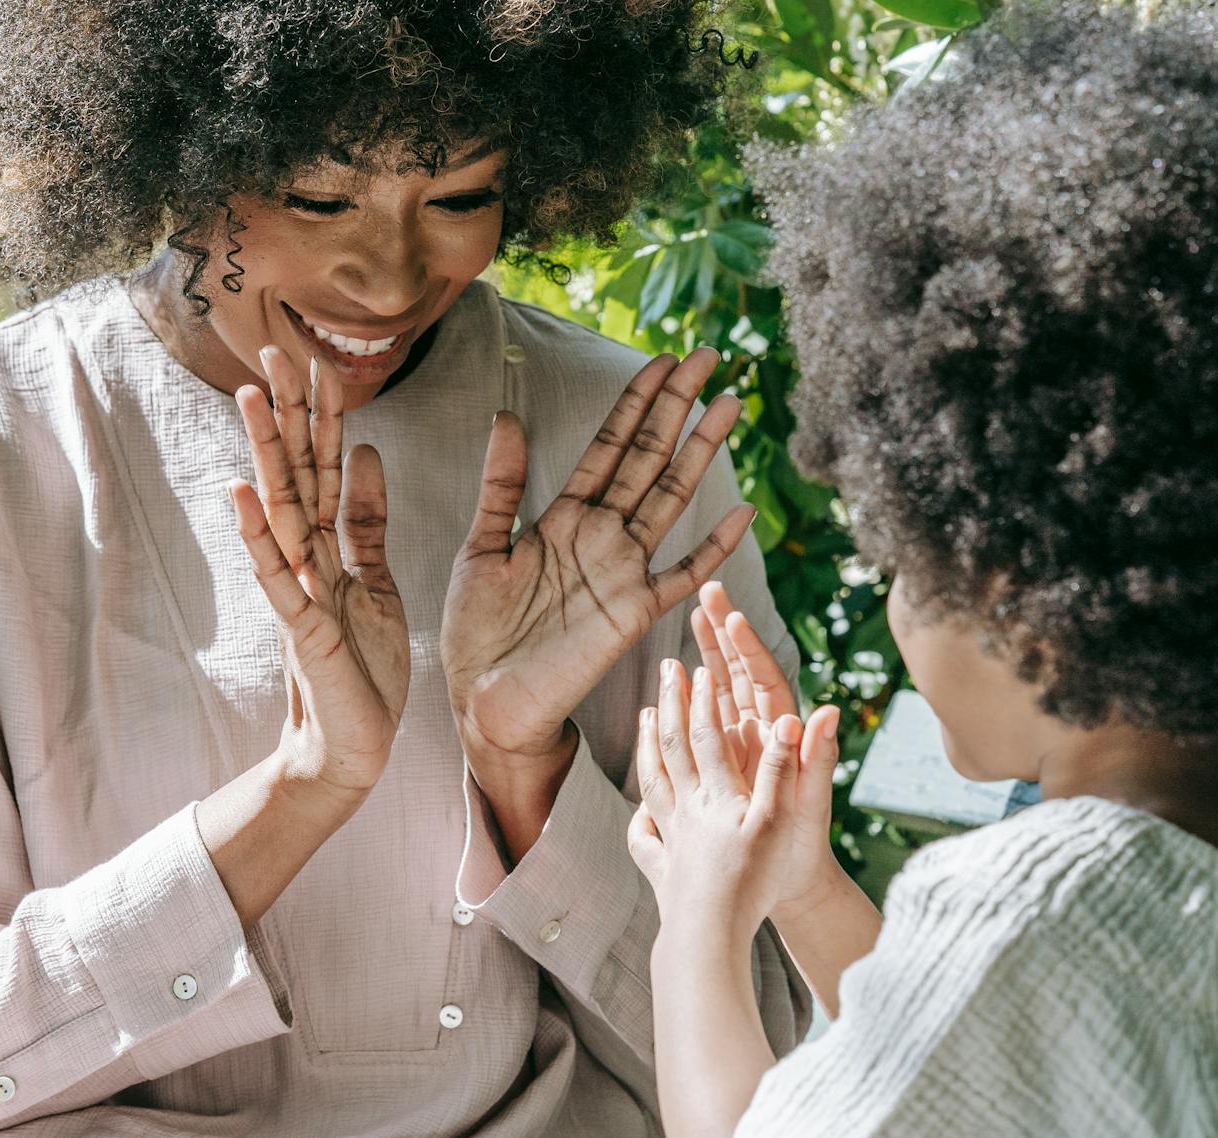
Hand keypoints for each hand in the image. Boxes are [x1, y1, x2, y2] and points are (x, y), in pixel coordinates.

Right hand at [229, 343, 408, 810]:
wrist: (352, 744)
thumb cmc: (362, 668)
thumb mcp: (376, 581)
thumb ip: (367, 522)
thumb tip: (365, 452)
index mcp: (330, 547)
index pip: (325, 466)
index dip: (322, 415)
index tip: (317, 359)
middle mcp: (306, 559)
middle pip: (295, 472)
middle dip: (286, 414)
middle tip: (272, 349)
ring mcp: (300, 590)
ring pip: (279, 510)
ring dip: (263, 454)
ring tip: (249, 398)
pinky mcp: (302, 628)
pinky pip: (278, 576)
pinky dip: (258, 536)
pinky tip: (242, 495)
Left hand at [441, 350, 753, 766]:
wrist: (484, 702)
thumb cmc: (476, 633)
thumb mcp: (478, 548)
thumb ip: (501, 485)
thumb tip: (506, 413)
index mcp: (563, 517)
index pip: (608, 445)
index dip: (635, 402)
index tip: (661, 359)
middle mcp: (601, 536)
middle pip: (647, 457)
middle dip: (676, 406)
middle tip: (707, 355)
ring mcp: (622, 572)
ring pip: (669, 498)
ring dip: (698, 452)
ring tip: (728, 405)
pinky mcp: (633, 614)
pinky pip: (681, 575)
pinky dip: (711, 547)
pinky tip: (741, 514)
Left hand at [627, 653, 839, 934]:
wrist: (709, 937)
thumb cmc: (752, 880)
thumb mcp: (778, 821)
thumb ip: (781, 767)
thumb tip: (794, 716)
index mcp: (718, 795)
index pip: (708, 736)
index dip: (704, 701)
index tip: (700, 669)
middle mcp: (687, 810)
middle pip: (673, 748)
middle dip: (671, 705)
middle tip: (666, 671)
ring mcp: (670, 838)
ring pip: (653, 780)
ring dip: (649, 743)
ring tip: (646, 716)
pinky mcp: (662, 870)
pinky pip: (644, 836)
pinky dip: (640, 817)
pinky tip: (640, 811)